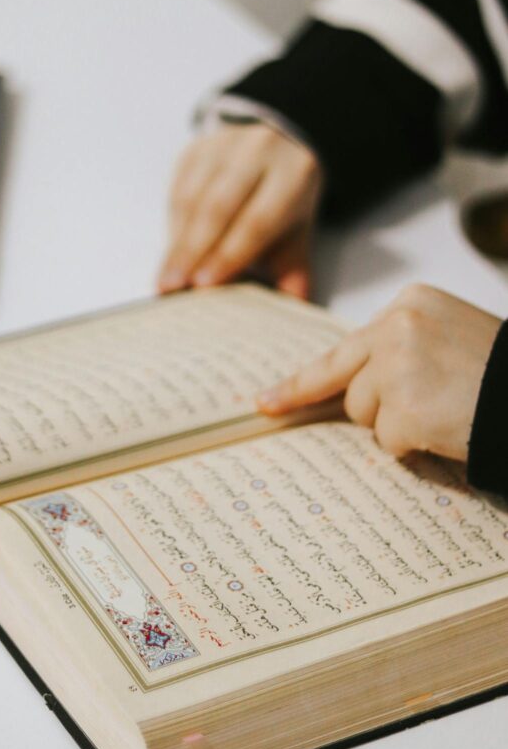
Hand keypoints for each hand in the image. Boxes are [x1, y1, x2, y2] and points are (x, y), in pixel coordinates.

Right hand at [158, 124, 321, 298]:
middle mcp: (257, 153)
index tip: (205, 284)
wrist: (278, 143)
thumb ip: (294, 272)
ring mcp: (222, 147)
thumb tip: (290, 316)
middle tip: (173, 288)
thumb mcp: (298, 230)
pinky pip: (176, 191)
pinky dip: (171, 227)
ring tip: (166, 280)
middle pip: (218, 207)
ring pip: (191, 199)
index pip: (257, 219)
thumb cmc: (286, 198)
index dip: (229, 253)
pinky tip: (169, 256)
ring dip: (176, 244)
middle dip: (193, 252)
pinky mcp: (194, 150)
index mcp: (292, 174)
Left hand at [258, 284, 500, 462]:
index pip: (342, 348)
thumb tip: (348, 386)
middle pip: (349, 384)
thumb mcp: (446, 335)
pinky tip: (449, 425)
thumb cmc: (498, 371)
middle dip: (368, 405)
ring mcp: (399, 365)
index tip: (265, 403)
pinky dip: (416, 445)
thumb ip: (397, 347)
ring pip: (365, 414)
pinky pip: (389, 442)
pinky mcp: (407, 407)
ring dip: (399, 423)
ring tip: (447, 408)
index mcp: (408, 303)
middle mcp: (397, 326)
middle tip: (368, 408)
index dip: (302, 382)